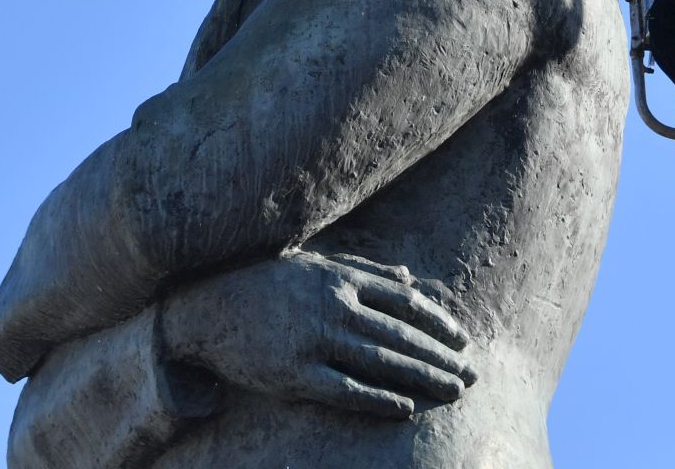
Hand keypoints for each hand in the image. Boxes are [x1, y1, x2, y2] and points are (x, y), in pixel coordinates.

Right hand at [160, 250, 477, 420]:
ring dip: (423, 378)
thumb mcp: (315, 264)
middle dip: (441, 356)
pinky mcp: (293, 374)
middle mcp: (332, 306)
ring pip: (382, 362)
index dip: (438, 322)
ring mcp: (313, 340)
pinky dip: (378, 399)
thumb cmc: (264, 283)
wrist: (202, 308)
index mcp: (340, 277)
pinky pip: (345, 391)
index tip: (463, 339)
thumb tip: (412, 279)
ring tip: (453, 392)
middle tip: (471, 374)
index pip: (405, 301)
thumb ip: (365, 269)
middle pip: (402, 334)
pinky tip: (405, 409)